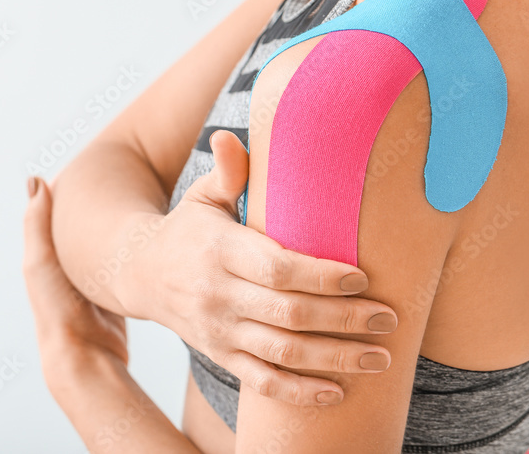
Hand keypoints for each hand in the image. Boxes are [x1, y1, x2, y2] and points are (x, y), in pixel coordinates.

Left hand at [22, 175, 128, 389]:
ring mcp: (93, 284)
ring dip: (116, 232)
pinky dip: (131, 254)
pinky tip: (146, 244)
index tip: (87, 168)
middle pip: (86, 230)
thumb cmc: (58, 309)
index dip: (72, 192)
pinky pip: (123, 266)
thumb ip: (37, 224)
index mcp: (50, 257)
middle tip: (120, 182)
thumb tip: (36, 180)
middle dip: (98, 210)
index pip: (60, 215)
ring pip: (107, 247)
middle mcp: (70, 269)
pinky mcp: (115, 297)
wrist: (83, 355)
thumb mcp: (41, 261)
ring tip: (135, 206)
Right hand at [127, 130, 398, 405]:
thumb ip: (227, 172)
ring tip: (380, 357)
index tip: (362, 278)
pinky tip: (336, 392)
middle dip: (344, 320)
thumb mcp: (202, 197)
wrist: (139, 273)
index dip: (320, 276)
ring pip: (282, 353)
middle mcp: (218, 294)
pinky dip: (299, 393)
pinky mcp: (219, 355)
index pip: (276, 268)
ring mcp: (218, 330)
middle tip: (389, 319)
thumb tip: (228, 137)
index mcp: (219, 250)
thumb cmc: (187, 229)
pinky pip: (261, 382)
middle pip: (289, 314)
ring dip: (334, 359)